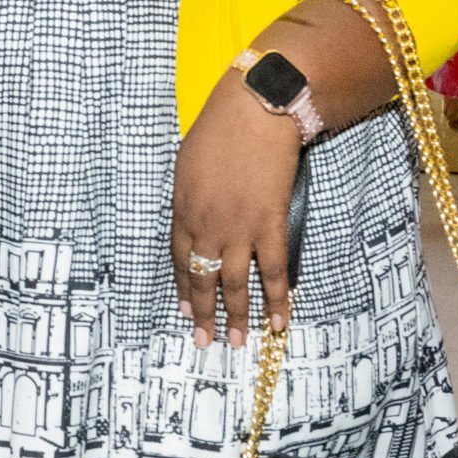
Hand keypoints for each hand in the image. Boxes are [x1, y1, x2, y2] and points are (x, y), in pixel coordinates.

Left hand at [170, 77, 301, 348]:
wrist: (255, 114)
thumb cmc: (218, 131)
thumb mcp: (187, 166)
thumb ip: (189, 199)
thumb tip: (195, 220)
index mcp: (182, 212)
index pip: (178, 260)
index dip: (182, 288)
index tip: (184, 311)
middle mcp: (206, 227)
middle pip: (202, 278)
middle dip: (203, 313)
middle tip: (204, 341)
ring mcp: (238, 229)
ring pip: (235, 283)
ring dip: (236, 316)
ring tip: (235, 343)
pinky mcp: (270, 225)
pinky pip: (274, 271)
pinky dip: (277, 299)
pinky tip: (279, 323)